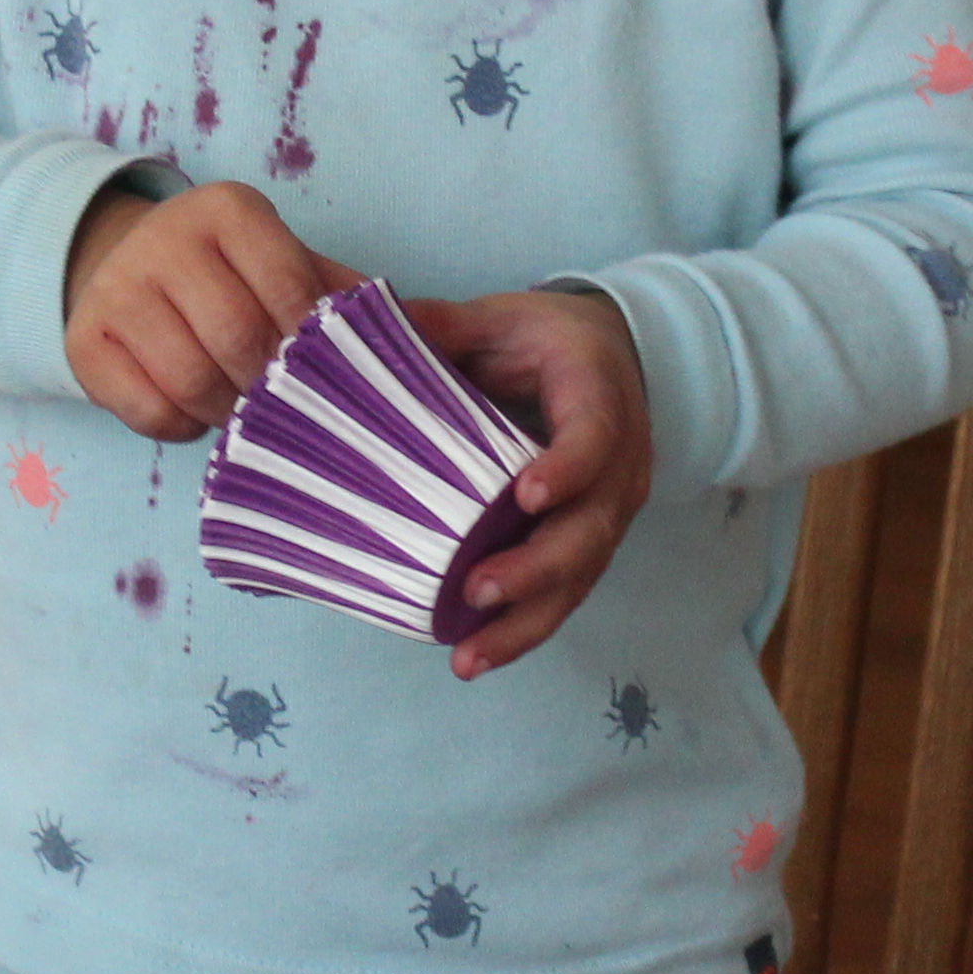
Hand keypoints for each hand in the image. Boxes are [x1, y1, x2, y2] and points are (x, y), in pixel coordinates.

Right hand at [65, 180, 355, 438]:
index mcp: (230, 211)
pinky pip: (146, 408)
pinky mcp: (82, 339)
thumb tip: (449, 344)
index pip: (290, 289)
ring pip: (189, 378)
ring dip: (227, 413)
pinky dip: (181, 426)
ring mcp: (116, 286)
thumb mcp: (293, 270)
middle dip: (270, 387)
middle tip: (284, 405)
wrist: (134, 269)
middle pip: (237, 337)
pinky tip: (193, 411)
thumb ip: (355, 303)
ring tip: (242, 412)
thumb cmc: (236, 280)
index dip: (313, 346)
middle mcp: (166, 236)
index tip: (325, 374)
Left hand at [409, 288, 650, 675]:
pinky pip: (567, 592)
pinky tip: (478, 654)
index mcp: (599, 394)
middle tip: (476, 592)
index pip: (594, 436)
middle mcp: (620, 460)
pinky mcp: (592, 541)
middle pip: (591, 527)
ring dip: (527, 620)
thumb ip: (439, 327)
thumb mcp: (498, 317)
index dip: (567, 468)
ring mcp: (610, 508)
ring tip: (470, 657)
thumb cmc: (545, 338)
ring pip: (581, 576)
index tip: (525, 496)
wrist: (613, 356)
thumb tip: (353, 331)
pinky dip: (525, 627)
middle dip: (535, 569)